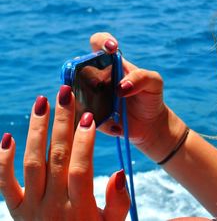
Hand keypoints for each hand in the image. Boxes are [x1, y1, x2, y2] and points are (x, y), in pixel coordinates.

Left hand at [0, 86, 129, 219]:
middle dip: (61, 122)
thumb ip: (118, 202)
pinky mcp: (16, 209)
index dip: (84, 142)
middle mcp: (53, 205)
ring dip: (36, 130)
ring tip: (42, 102)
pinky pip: (4, 183)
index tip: (89, 117)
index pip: (80, 169)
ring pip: (31, 162)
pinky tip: (8, 136)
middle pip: (55, 157)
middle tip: (65, 94)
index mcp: (80, 209)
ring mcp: (31, 207)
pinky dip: (3, 160)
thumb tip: (118, 172)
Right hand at [90, 33, 186, 161]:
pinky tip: (117, 126)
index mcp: (111, 62)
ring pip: (75, 92)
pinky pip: (83, 116)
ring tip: (114, 111)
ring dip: (88, 100)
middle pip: (78, 67)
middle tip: (103, 84)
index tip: (112, 48)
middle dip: (88, 74)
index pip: (99, 42)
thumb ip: (142, 78)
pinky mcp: (88, 114)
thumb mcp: (154, 83)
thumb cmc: (150, 97)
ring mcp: (89, 95)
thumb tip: (121, 87)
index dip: (102, 41)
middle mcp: (96, 76)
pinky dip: (97, 121)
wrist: (149, 123)